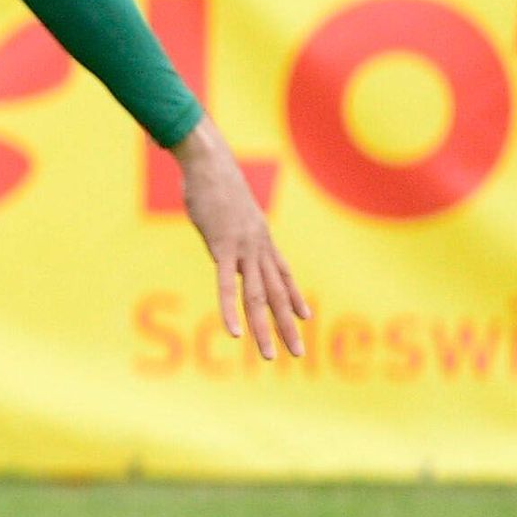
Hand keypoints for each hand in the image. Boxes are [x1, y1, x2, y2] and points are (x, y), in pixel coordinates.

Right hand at [169, 124, 306, 361]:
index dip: (295, 296)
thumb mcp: (229, 206)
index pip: (282, 274)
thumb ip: (231, 222)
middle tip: (299, 353)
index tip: (306, 317)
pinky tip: (234, 332)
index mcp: (261, 238)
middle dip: (288, 326)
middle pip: (277, 294)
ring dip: (264, 328)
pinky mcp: (222, 247)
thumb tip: (224, 222)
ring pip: (257, 297)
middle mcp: (259, 248)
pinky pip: (227, 285)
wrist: (210, 161)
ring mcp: (243, 249)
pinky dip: (230, 311)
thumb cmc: (214, 180)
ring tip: (268, 355)